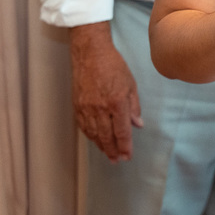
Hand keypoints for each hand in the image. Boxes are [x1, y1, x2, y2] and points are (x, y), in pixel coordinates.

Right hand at [69, 22, 142, 162]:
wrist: (90, 54)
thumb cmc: (113, 65)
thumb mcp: (130, 83)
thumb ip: (134, 106)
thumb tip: (138, 125)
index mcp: (116, 102)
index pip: (122, 131)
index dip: (125, 146)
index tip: (128, 156)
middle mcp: (100, 108)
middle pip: (107, 136)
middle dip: (113, 151)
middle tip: (117, 161)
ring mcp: (86, 108)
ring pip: (94, 134)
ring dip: (101, 146)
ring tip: (108, 154)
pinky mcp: (77, 106)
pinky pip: (83, 126)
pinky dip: (90, 136)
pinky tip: (95, 140)